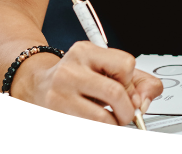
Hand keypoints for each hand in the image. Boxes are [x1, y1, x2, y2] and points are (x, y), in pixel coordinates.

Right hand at [12, 42, 162, 125]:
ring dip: (113, 123)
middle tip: (126, 114)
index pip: (126, 65)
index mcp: (85, 52)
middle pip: (116, 93)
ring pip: (102, 119)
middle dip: (128, 110)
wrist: (35, 85)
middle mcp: (70, 70)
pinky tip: (91, 120)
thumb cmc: (76, 76)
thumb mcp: (105, 67)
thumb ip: (137, 80)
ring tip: (108, 119)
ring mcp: (59, 94)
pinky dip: (98, 129)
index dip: (130, 82)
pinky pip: (88, 128)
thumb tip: (145, 100)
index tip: (125, 89)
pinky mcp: (54, 115)